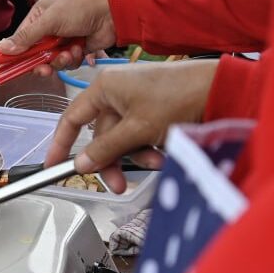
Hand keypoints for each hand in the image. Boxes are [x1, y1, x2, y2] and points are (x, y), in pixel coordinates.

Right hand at [0, 0, 115, 75]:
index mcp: (39, 17)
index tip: (9, 66)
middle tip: (44, 68)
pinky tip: (80, 49)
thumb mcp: (50, 21)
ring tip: (70, 52)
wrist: (112, 13)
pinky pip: (68, 63)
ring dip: (60, 60)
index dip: (15, 53)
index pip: (20, 39)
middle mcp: (49, 29)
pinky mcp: (76, 50)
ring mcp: (63, 40)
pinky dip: (73, 59)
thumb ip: (27, 37)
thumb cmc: (81, 8)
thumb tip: (3, 48)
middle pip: (35, 54)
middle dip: (41, 62)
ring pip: (52, 61)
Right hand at [45, 60, 216, 191]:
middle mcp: (116, 92)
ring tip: (156, 161)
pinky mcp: (153, 109)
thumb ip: (106, 149)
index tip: (54, 165)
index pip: (71, 118)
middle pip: (101, 135)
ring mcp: (135, 100)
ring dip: (135, 155)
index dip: (61, 144)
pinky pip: (139, 133)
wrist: (219, 89)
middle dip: (112, 160)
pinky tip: (163, 152)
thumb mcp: (136, 129)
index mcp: (104, 88)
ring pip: (122, 137)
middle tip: (118, 185)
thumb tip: (82, 164)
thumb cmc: (176, 98)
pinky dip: (148, 146)